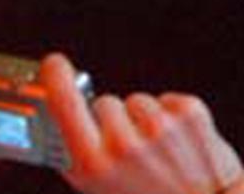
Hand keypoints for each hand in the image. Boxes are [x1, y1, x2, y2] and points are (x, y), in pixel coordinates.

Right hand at [41, 54, 243, 193]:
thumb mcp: (100, 192)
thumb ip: (78, 158)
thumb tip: (60, 119)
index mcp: (92, 166)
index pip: (63, 104)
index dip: (57, 78)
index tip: (55, 63)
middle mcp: (123, 144)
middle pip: (105, 102)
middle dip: (113, 121)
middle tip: (130, 151)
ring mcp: (158, 127)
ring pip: (138, 102)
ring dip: (144, 120)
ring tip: (159, 153)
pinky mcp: (189, 113)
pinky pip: (166, 100)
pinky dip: (171, 117)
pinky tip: (179, 144)